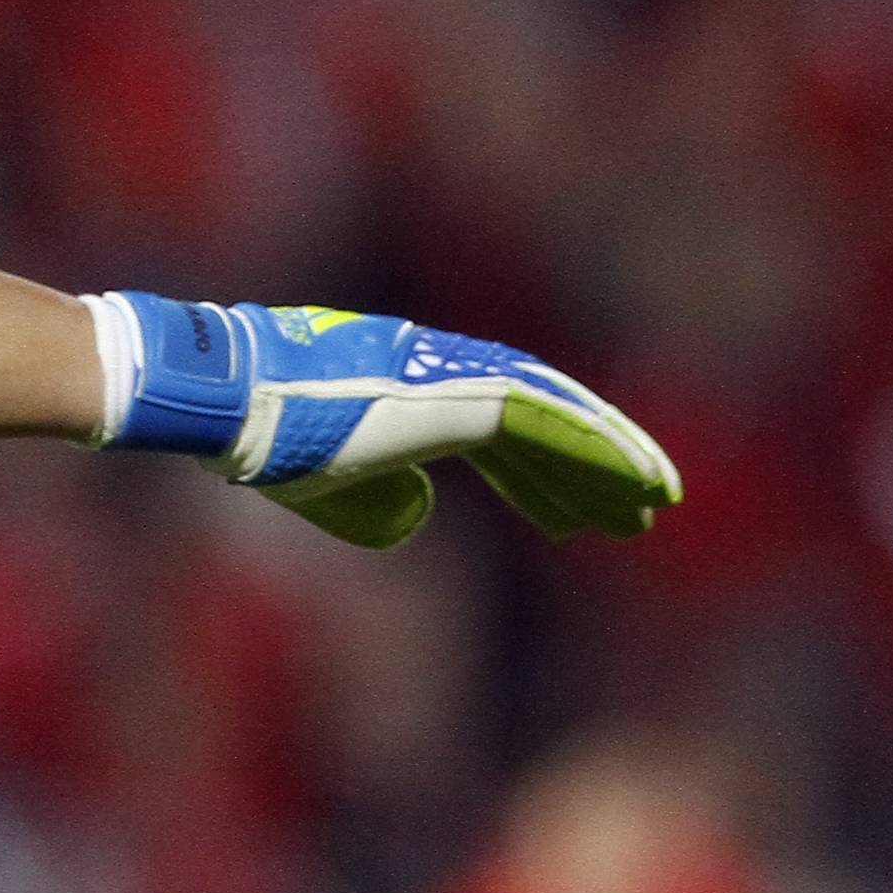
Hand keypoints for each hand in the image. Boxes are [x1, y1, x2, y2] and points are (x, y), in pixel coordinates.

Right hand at [85, 294, 681, 548]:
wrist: (235, 399)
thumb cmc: (266, 440)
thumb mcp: (327, 485)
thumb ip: (373, 500)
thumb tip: (419, 512)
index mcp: (415, 390)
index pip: (501, 432)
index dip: (544, 477)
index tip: (581, 519)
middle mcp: (447, 374)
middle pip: (540, 423)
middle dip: (590, 471)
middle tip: (641, 513)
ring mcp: (459, 378)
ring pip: (557, 418)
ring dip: (611, 462)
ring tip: (657, 502)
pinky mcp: (466, 394)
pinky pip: (553, 422)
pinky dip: (600, 451)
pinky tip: (638, 482)